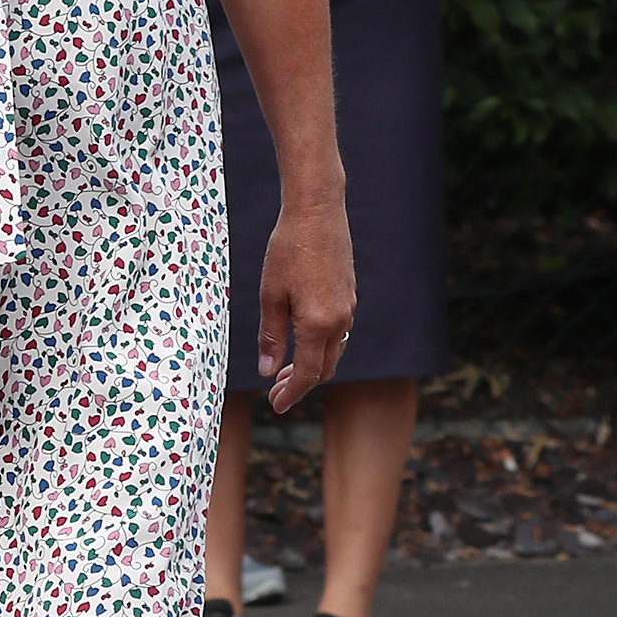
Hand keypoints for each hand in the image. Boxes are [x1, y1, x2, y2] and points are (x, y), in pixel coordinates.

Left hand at [257, 194, 355, 414]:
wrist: (317, 211)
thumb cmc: (288, 250)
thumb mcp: (271, 295)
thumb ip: (272, 336)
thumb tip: (267, 371)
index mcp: (319, 323)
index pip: (309, 374)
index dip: (292, 393)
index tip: (276, 405)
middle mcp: (340, 319)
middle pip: (326, 368)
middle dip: (302, 384)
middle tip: (276, 391)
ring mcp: (349, 307)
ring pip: (334, 350)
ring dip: (313, 365)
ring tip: (286, 370)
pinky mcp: (349, 294)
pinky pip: (338, 332)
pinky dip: (321, 346)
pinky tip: (303, 340)